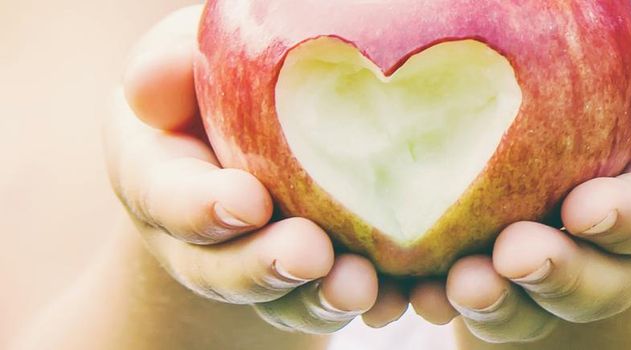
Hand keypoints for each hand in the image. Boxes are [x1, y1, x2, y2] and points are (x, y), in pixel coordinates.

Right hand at [105, 6, 408, 333]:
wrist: (264, 121)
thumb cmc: (222, 73)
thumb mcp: (190, 55)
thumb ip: (171, 65)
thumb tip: (152, 86)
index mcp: (158, 175)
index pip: (165, 196)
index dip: (200, 207)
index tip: (247, 203)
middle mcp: (201, 240)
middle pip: (222, 269)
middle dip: (266, 266)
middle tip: (309, 254)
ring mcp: (260, 267)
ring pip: (283, 301)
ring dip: (320, 298)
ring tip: (359, 286)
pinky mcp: (318, 283)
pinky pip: (339, 303)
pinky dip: (373, 303)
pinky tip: (401, 296)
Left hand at [408, 33, 630, 342]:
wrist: (574, 118)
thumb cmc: (630, 92)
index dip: (624, 219)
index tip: (581, 208)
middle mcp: (624, 260)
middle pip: (601, 285)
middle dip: (558, 273)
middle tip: (515, 253)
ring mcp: (565, 283)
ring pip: (540, 312)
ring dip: (502, 303)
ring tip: (466, 281)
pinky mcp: (510, 293)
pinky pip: (486, 313)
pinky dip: (452, 305)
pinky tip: (425, 291)